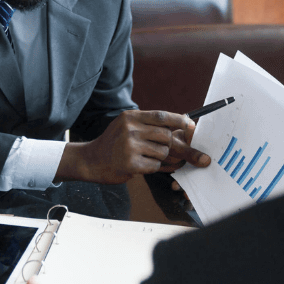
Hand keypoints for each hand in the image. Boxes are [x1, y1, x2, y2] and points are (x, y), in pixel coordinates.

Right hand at [57, 110, 208, 183]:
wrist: (91, 160)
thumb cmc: (114, 144)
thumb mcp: (128, 127)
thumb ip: (150, 127)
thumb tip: (183, 129)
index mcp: (131, 117)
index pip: (161, 116)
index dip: (180, 120)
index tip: (192, 126)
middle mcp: (130, 129)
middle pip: (167, 136)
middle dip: (176, 146)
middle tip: (180, 154)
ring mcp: (129, 146)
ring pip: (163, 152)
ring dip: (162, 159)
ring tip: (149, 158)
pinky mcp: (130, 163)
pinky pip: (155, 166)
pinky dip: (153, 168)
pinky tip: (142, 166)